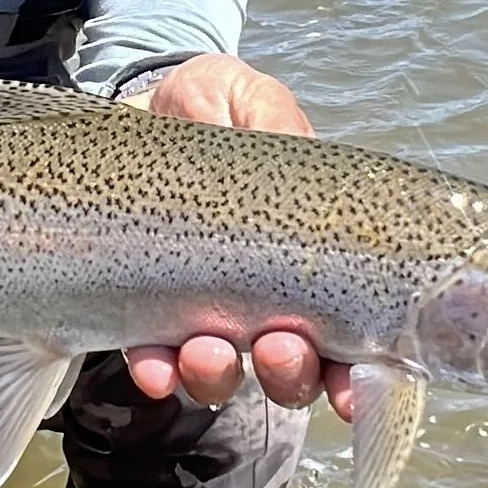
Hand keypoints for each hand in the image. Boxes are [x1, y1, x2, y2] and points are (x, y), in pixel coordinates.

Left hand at [120, 55, 353, 421]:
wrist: (131, 105)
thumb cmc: (205, 105)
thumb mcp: (248, 99)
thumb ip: (275, 121)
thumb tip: (297, 146)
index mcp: (306, 258)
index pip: (347, 334)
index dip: (356, 374)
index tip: (355, 388)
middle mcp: (260, 300)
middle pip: (289, 368)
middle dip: (289, 372)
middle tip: (279, 346)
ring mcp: (201, 311)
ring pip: (221, 375)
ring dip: (219, 376)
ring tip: (208, 351)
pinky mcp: (141, 311)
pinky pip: (152, 360)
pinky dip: (157, 371)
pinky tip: (156, 366)